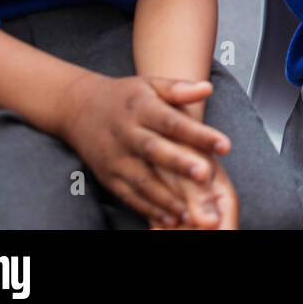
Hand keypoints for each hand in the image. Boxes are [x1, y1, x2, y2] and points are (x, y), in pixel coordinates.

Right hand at [58, 73, 231, 225]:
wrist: (77, 108)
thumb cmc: (124, 97)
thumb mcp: (150, 84)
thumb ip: (179, 89)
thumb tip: (207, 88)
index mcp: (141, 109)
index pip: (172, 122)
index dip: (198, 134)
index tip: (225, 145)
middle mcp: (126, 134)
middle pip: (155, 151)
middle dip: (180, 164)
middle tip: (205, 175)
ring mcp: (115, 158)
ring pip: (141, 180)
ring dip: (166, 197)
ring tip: (191, 212)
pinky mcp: (108, 177)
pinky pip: (129, 196)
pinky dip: (149, 209)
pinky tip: (170, 219)